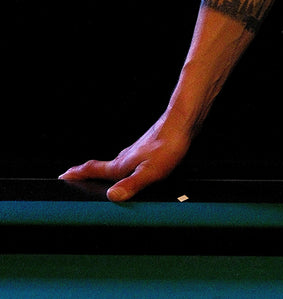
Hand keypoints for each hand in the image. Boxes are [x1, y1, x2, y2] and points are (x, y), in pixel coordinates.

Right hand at [59, 116, 190, 202]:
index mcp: (122, 164)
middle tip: (75, 177)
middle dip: (88, 173)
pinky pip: (130, 161)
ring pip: (117, 163)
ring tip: (100, 177)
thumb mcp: (150, 171)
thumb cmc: (169, 146)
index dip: (78, 173)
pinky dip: (123, 167)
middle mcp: (127, 156)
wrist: (184, 122)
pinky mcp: (149, 148)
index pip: (94, 169)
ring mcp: (137, 151)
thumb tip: (111, 196)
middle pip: (103, 167)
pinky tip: (133, 169)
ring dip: (105, 170)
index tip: (63, 176)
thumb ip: (131, 184)